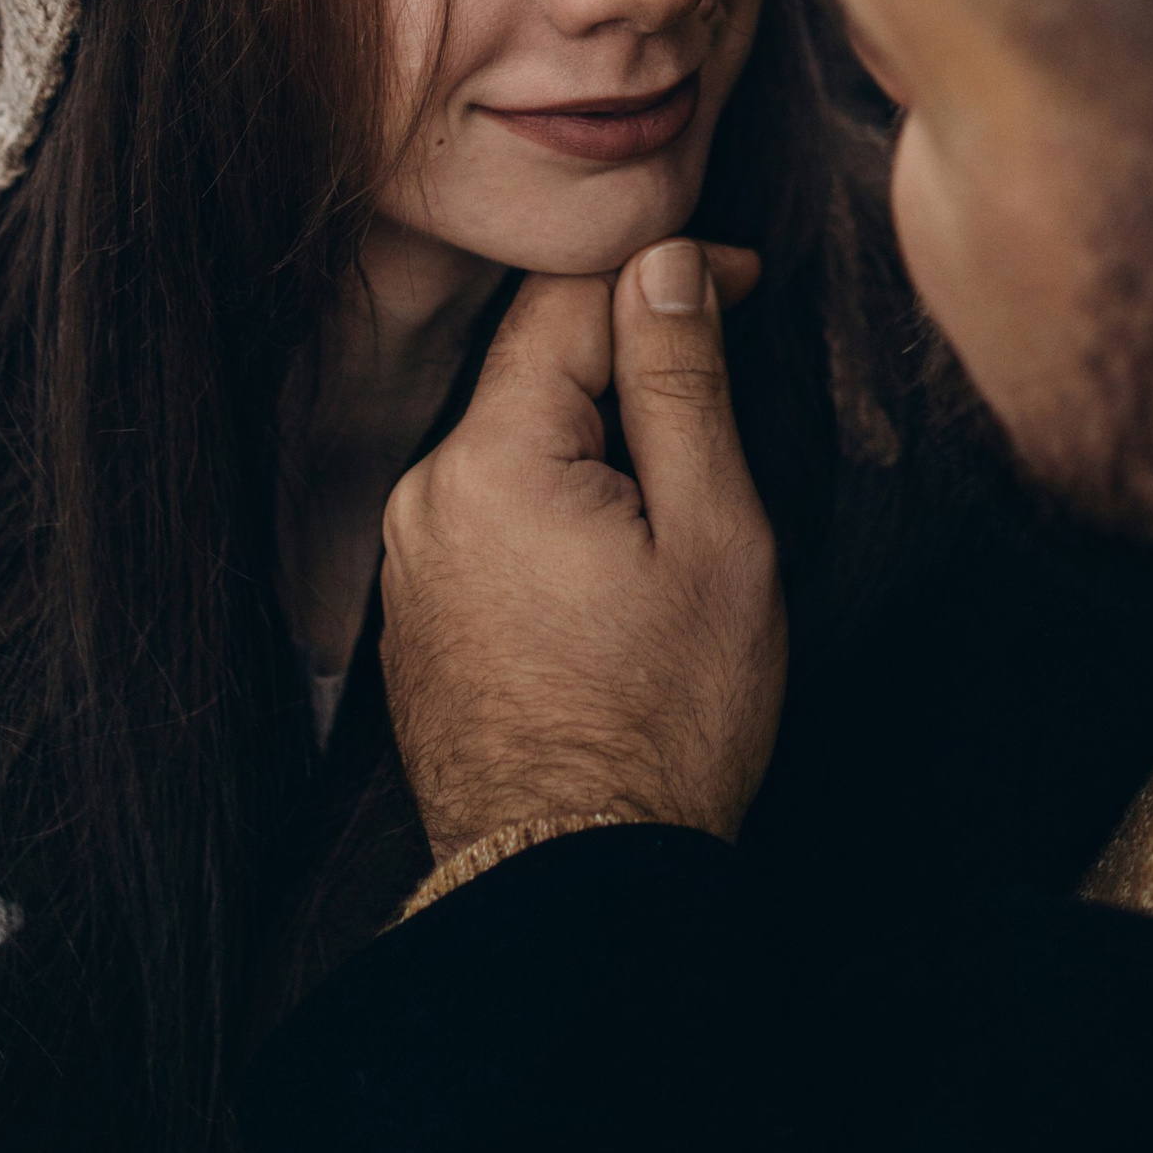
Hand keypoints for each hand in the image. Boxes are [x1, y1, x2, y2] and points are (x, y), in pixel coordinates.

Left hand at [379, 241, 786, 860]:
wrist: (576, 885)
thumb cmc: (663, 723)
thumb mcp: (712, 535)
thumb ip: (681, 385)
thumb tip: (662, 267)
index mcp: (489, 462)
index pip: (568, 302)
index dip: (665, 274)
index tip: (740, 280)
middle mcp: (426, 498)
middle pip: (534, 370)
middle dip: (630, 357)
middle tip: (726, 379)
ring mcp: (413, 562)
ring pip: (515, 442)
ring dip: (594, 435)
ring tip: (680, 492)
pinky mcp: (421, 614)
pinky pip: (492, 512)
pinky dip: (556, 502)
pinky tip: (618, 559)